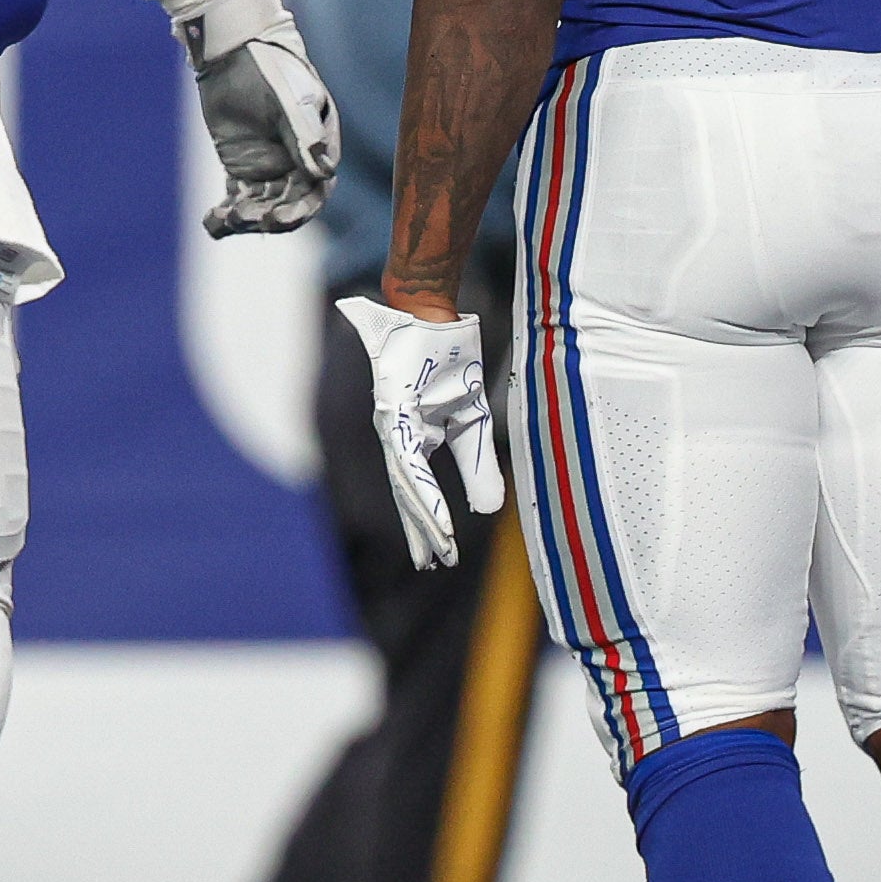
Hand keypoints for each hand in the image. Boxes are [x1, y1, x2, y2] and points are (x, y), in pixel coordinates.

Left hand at [172, 0, 338, 236]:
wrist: (233, 50)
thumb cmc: (269, 69)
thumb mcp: (289, 102)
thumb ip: (304, 136)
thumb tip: (325, 173)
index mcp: (318, 147)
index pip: (316, 189)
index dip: (300, 208)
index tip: (278, 218)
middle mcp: (297, 162)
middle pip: (288, 203)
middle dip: (270, 217)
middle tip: (247, 218)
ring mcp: (269, 167)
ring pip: (262, 205)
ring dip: (245, 218)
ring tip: (224, 219)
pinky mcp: (241, 167)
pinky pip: (237, 199)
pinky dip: (226, 215)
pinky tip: (213, 223)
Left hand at [339, 295, 500, 571]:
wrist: (433, 315)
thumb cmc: (448, 361)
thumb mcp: (472, 419)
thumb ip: (478, 463)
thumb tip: (488, 509)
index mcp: (412, 436)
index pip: (415, 489)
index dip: (424, 521)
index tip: (434, 556)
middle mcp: (396, 435)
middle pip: (406, 494)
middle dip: (419, 531)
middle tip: (430, 566)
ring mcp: (392, 424)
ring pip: (407, 484)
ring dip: (424, 519)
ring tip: (437, 549)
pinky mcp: (394, 412)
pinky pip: (410, 461)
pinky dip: (423, 490)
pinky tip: (433, 512)